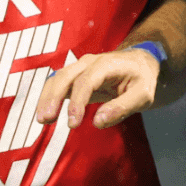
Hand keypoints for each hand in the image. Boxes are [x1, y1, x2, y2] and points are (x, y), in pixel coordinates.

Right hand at [35, 48, 161, 129]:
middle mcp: (90, 62)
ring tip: (42, 120)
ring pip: (57, 79)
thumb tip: (97, 122)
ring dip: (47, 98)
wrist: (140, 63)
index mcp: (107, 64)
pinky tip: (45, 114)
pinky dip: (48, 97)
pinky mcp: (75, 76)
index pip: (86, 81)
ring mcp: (80, 67)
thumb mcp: (142, 95)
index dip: (77, 103)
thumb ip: (121, 108)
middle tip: (46, 119)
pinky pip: (57, 84)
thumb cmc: (142, 79)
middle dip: (53, 98)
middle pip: (65, 76)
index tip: (72, 124)